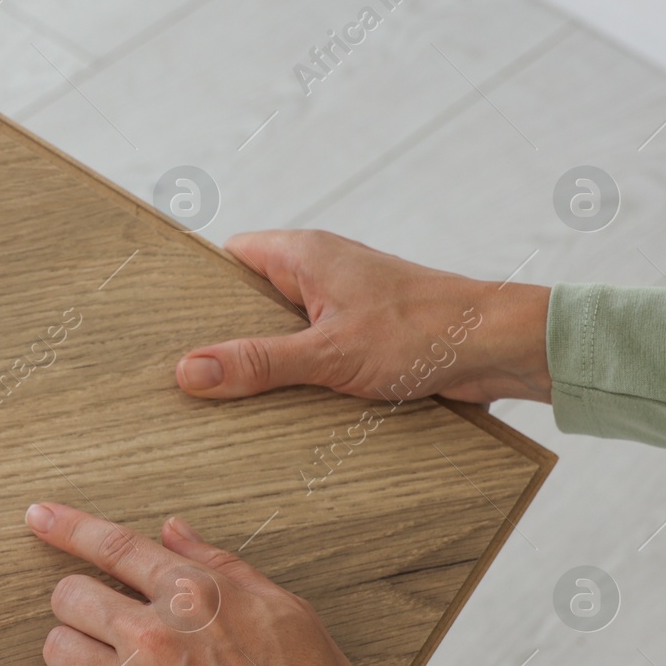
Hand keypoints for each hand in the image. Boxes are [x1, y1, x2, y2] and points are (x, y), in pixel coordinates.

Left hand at [25, 500, 392, 665]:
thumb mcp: (282, 607)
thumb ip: (218, 565)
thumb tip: (172, 532)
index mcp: (194, 595)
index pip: (112, 546)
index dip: (67, 526)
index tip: (39, 516)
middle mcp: (155, 635)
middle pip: (69, 596)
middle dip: (77, 599)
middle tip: (100, 616)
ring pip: (58, 649)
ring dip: (72, 648)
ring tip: (100, 660)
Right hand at [175, 230, 551, 404]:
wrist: (501, 348)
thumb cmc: (427, 331)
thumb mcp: (329, 353)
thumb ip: (258, 362)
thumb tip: (189, 372)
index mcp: (305, 255)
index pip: (230, 257)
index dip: (197, 288)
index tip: (165, 324)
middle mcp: (321, 274)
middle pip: (250, 301)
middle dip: (224, 336)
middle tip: (186, 375)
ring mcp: (343, 307)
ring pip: (282, 333)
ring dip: (264, 364)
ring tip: (224, 399)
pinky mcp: (364, 340)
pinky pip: (312, 356)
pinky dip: (296, 379)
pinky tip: (279, 411)